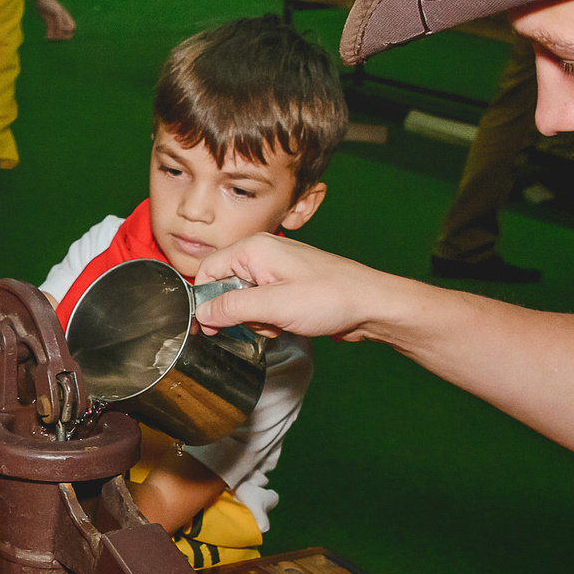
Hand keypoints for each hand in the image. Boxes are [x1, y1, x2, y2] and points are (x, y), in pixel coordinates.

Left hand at [34, 0, 75, 40]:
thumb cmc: (51, 4)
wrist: (41, 0)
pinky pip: (51, 33)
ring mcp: (55, 23)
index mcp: (66, 17)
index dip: (68, 31)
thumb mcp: (57, 12)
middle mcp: (62, 21)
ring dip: (55, 38)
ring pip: (58, 35)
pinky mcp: (49, 24)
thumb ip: (60, 22)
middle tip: (56, 36)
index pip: (72, 28)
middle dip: (63, 37)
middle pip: (67, 33)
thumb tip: (61, 30)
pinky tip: (45, 37)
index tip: (62, 28)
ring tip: (49, 37)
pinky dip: (49, 36)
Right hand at [192, 235, 407, 341]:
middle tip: (261, 322)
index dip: (204, 300)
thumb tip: (202, 312)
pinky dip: (270, 318)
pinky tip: (289, 321)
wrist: (371, 304)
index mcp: (253, 248)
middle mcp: (262, 253)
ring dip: (256, 319)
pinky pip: (263, 303)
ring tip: (281, 322)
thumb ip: (232, 307)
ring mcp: (276, 268)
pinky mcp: (287, 284)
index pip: (207, 271)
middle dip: (238, 313)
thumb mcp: (273, 306)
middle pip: (225, 287)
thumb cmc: (330, 297)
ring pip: (245, 299)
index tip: (209, 325)